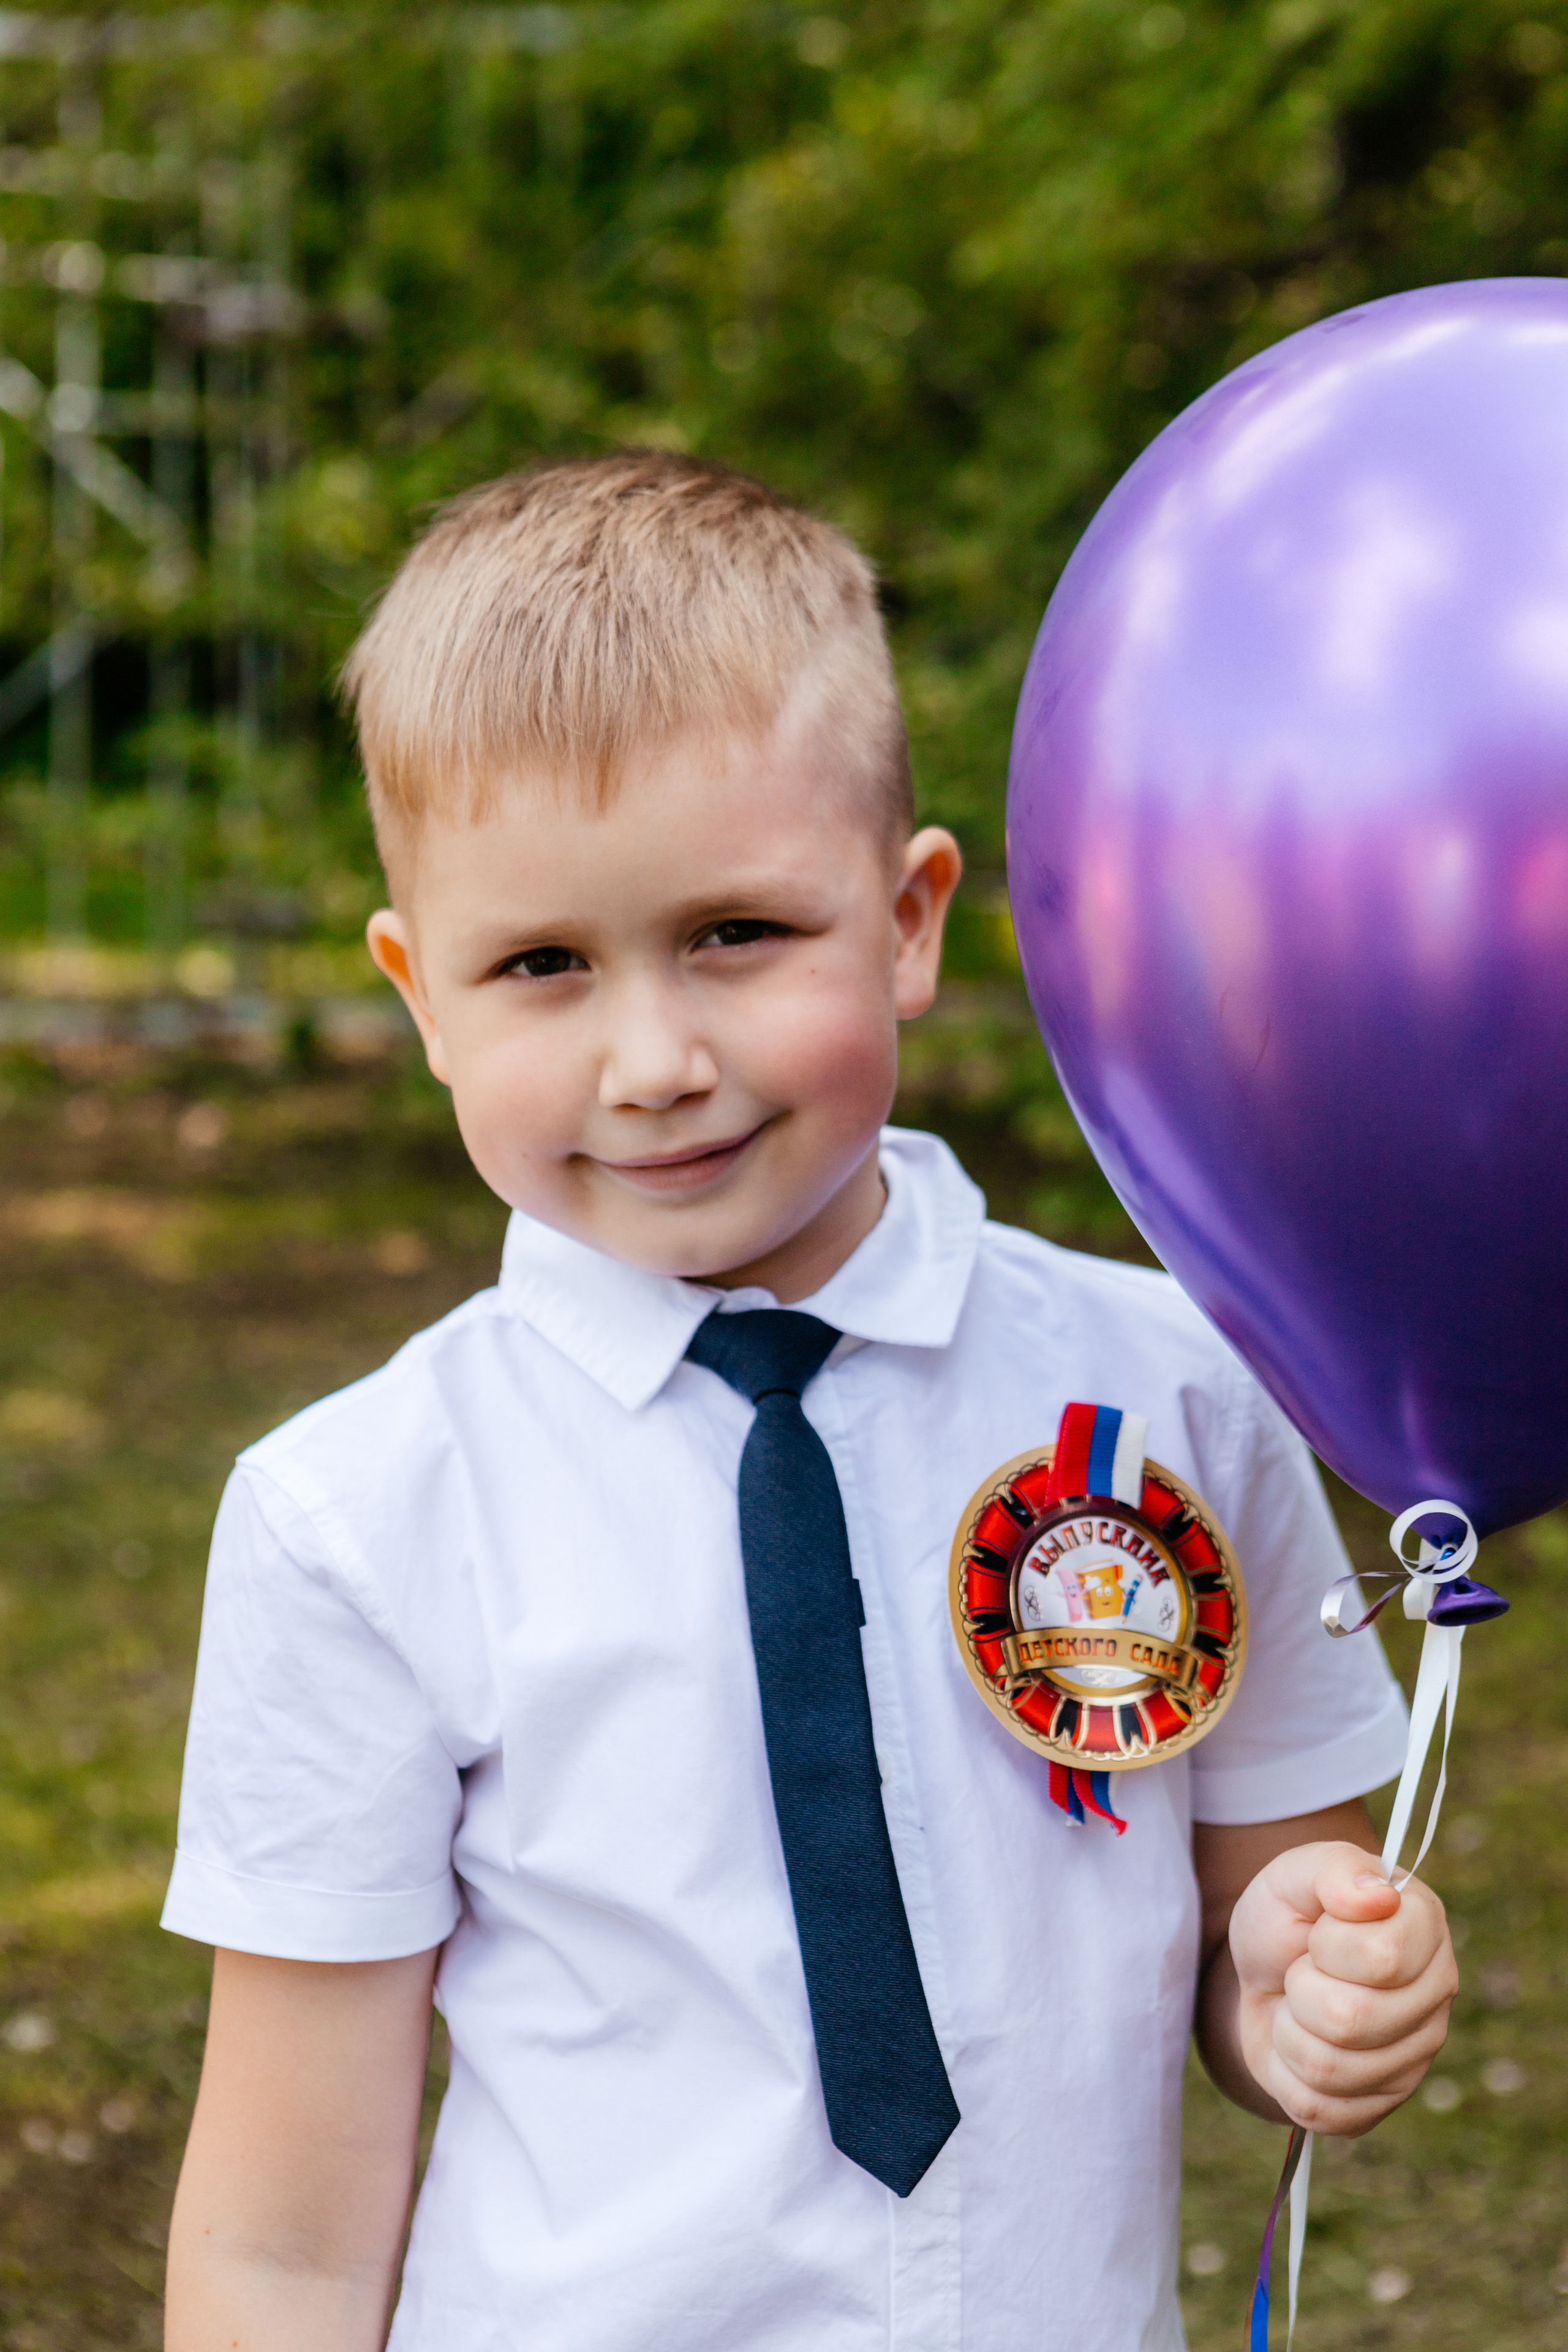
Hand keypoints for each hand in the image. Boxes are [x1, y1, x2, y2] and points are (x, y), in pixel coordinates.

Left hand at [1228, 1839, 1457, 2135]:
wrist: (1262, 1975)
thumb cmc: (1287, 1918)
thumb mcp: (1294, 1874)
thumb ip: (1332, 1869)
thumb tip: (1378, 1894)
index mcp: (1425, 1929)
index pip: (1382, 1958)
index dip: (1327, 1945)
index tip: (1319, 1932)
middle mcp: (1435, 1996)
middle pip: (1351, 2020)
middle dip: (1300, 1989)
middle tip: (1303, 1971)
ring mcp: (1415, 2057)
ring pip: (1328, 2069)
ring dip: (1289, 2031)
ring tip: (1300, 2006)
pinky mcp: (1380, 2105)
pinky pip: (1316, 2108)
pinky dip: (1284, 2073)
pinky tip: (1299, 2044)